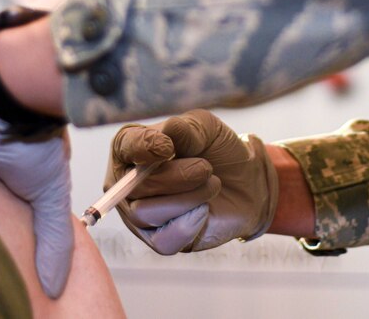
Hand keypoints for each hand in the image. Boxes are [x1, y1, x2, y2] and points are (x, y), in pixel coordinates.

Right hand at [105, 109, 277, 253]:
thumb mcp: (206, 128)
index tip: (169, 148)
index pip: (125, 145)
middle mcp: (127, 181)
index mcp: (132, 144)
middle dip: (177, 176)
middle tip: (206, 168)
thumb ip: (185, 129)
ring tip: (211, 185)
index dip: (143, 147)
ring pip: (147, 213)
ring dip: (188, 198)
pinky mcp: (156, 239)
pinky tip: (204, 210)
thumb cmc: (216, 148)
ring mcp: (138, 213)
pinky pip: (163, 241)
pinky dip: (189, 224)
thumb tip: (168, 132)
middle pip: (136, 185)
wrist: (244, 181)